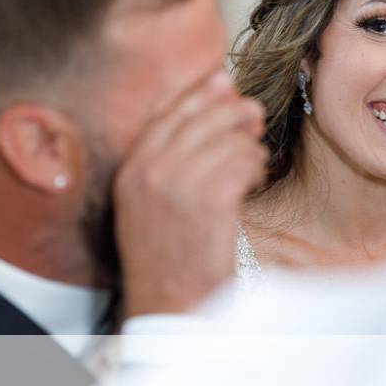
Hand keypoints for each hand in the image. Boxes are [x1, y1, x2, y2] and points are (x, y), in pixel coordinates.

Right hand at [114, 70, 266, 317]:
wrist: (171, 305)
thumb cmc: (167, 255)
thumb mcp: (148, 203)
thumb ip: (168, 158)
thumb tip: (208, 106)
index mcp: (130, 171)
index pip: (167, 114)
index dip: (199, 94)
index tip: (223, 80)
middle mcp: (149, 173)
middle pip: (200, 119)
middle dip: (232, 111)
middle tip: (253, 114)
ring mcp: (178, 186)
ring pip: (227, 140)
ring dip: (247, 146)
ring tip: (252, 159)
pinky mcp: (209, 201)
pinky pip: (243, 162)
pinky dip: (254, 166)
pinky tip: (254, 177)